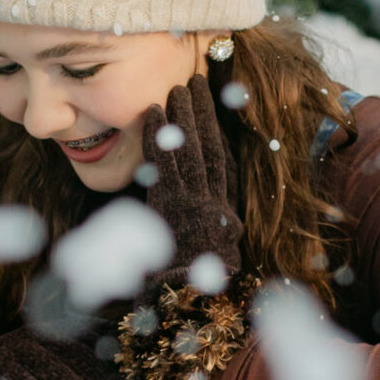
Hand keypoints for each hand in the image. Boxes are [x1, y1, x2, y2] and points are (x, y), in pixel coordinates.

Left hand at [137, 73, 241, 290]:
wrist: (191, 298)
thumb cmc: (198, 282)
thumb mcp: (217, 255)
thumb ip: (217, 232)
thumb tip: (223, 223)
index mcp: (224, 211)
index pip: (224, 162)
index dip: (219, 131)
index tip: (214, 107)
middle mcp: (212, 200)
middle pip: (210, 146)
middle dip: (203, 112)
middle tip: (197, 81)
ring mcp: (192, 198)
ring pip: (190, 148)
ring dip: (184, 116)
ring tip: (179, 88)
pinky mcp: (170, 201)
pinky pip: (164, 160)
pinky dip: (159, 135)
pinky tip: (156, 112)